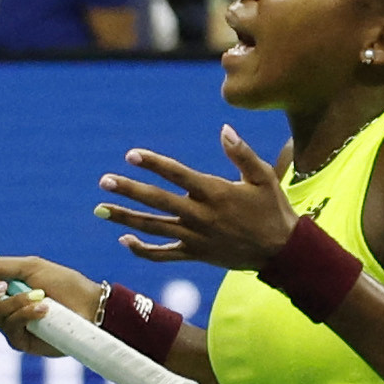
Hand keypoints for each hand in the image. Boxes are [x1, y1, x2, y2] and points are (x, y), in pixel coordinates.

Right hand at [0, 256, 103, 356]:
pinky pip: (9, 328)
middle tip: (0, 287)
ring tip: (39, 298)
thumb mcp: (31, 266)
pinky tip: (43, 310)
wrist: (91, 306)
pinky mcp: (21, 342)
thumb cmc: (64, 283)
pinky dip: (24, 314)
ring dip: (14, 303)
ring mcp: (9, 327)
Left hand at [94, 126, 300, 271]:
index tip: (131, 155)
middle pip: (158, 202)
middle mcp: (201, 216)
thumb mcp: (264, 177)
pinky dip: (143, 250)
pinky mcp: (196, 255)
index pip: (178, 175)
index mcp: (216, 193)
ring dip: (126, 219)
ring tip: (100, 209)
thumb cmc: (274, 210)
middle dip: (129, 191)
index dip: (154, 164)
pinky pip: (164, 255)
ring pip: (154, 228)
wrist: (283, 253)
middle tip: (104, 182)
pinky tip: (124, 239)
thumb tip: (224, 129)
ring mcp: (196, 238)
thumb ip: (242, 153)